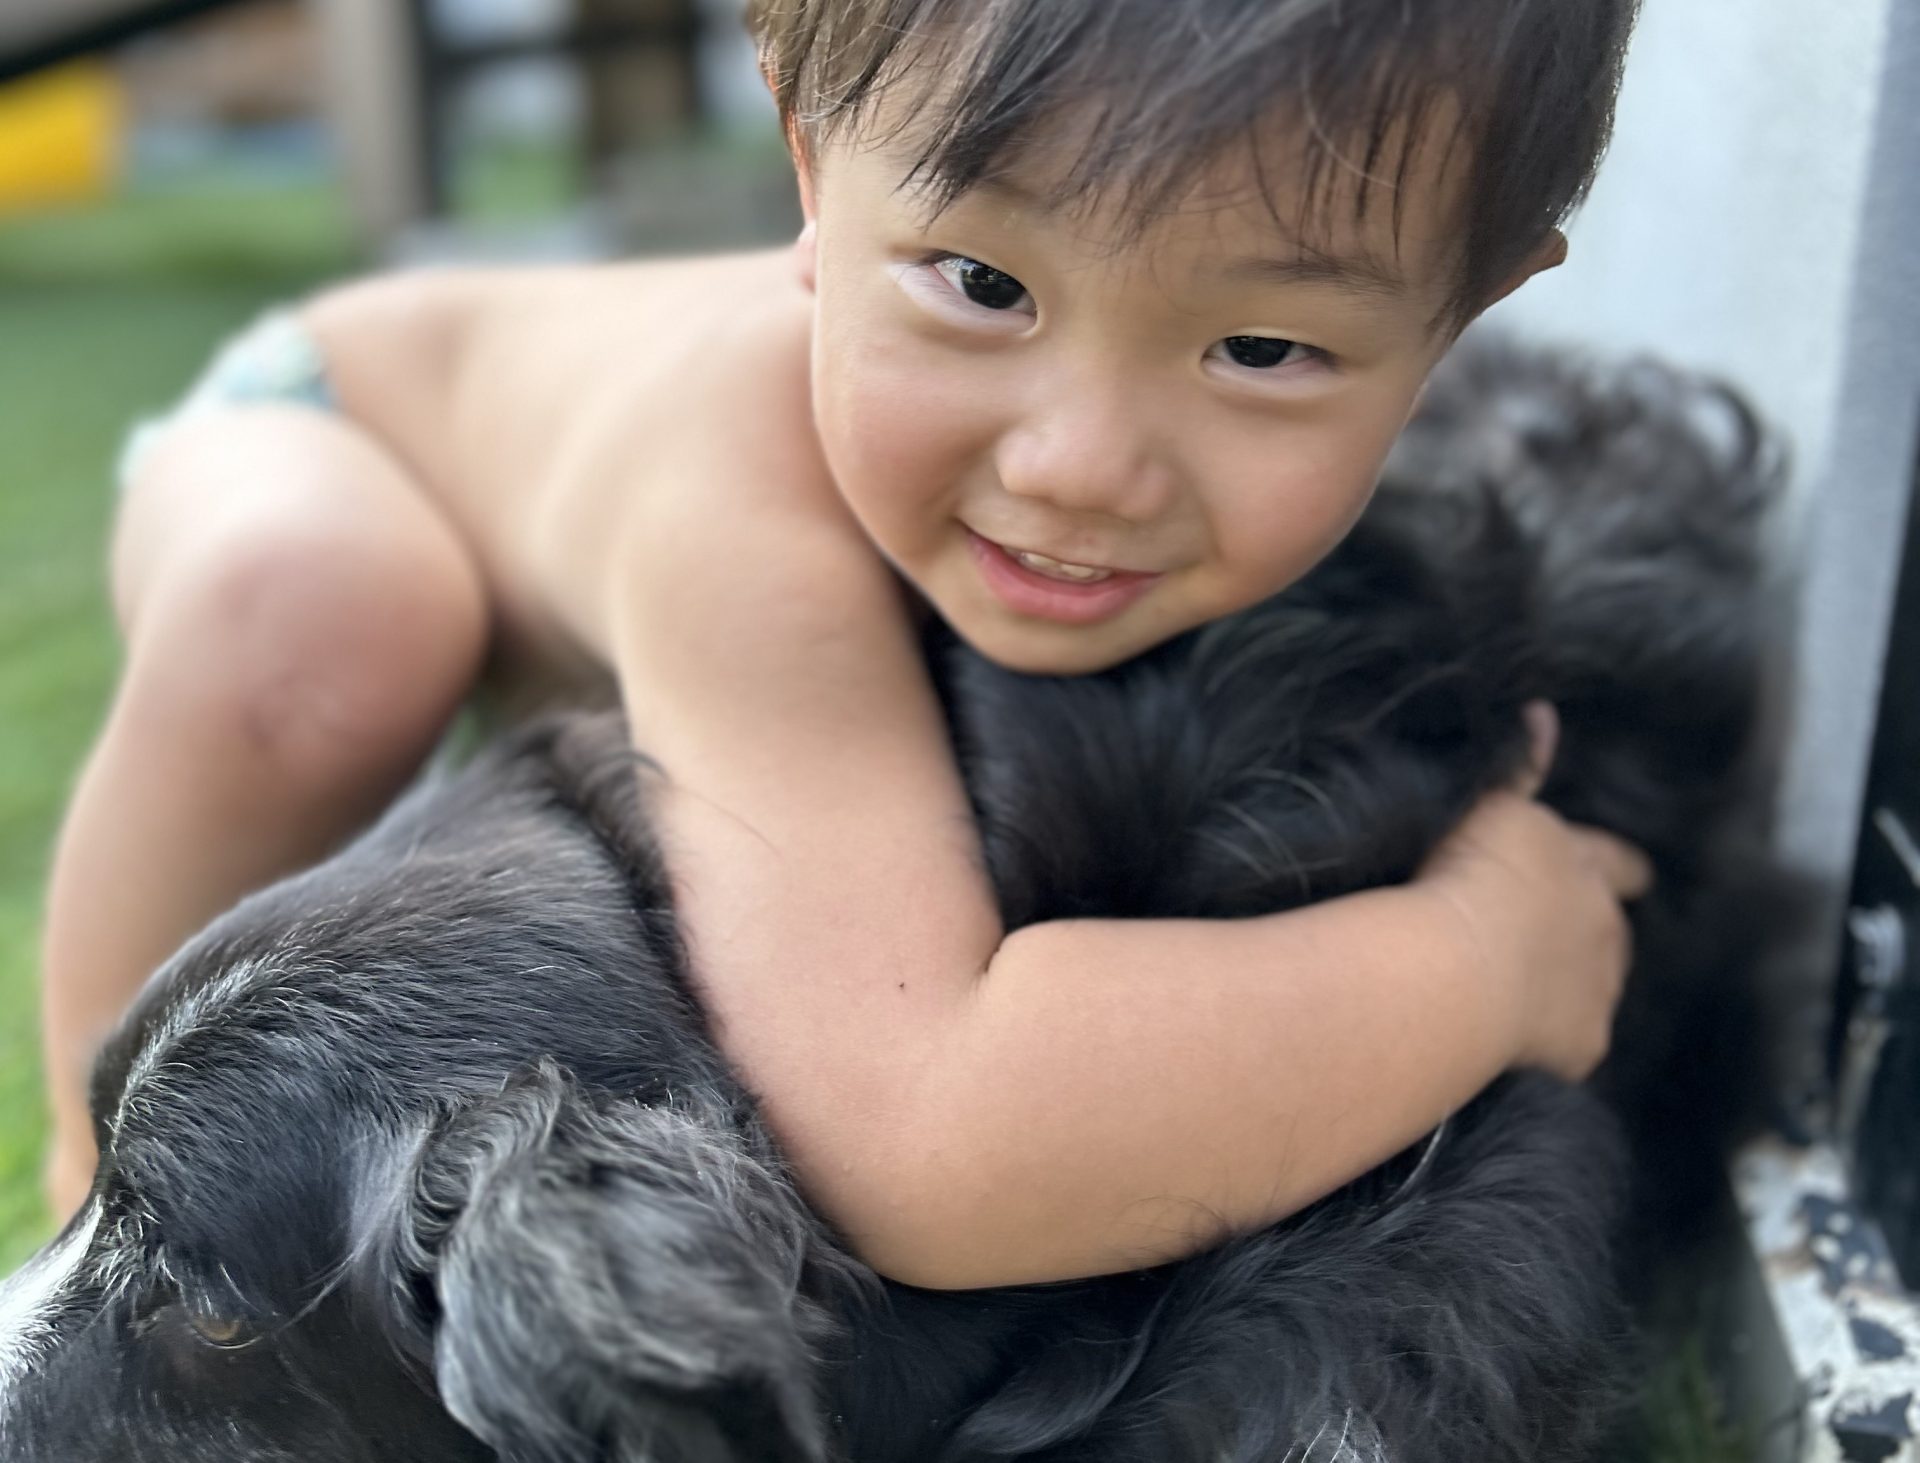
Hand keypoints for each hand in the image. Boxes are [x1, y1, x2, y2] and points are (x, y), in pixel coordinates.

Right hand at [1415, 703, 1652, 1081]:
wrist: (1457, 967)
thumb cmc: (1464, 875)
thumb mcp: (1489, 807)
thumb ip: (1519, 764)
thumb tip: (1542, 713)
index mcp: (1581, 864)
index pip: (1616, 861)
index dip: (1620, 866)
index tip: (1632, 873)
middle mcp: (1603, 925)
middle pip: (1612, 927)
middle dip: (1594, 930)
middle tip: (1560, 938)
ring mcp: (1598, 989)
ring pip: (1597, 985)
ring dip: (1571, 985)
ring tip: (1526, 992)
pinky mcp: (1582, 1043)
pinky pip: (1569, 1042)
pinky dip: (1547, 1040)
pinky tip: (1514, 1042)